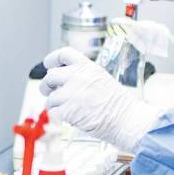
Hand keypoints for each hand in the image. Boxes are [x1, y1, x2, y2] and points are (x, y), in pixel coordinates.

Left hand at [39, 47, 160, 153]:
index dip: (52, 59)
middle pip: (50, 76)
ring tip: (64, 109)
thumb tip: (63, 78)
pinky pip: (53, 112)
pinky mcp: (68, 111)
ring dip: (54, 104)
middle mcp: (77, 77)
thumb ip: (83, 75)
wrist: (126, 120)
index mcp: (87, 67)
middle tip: (49, 92)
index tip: (49, 65)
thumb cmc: (118, 104)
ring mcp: (71, 94)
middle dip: (47, 86)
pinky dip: (58, 116)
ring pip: (50, 97)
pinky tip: (68, 117)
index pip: (63, 54)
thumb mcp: (102, 78)